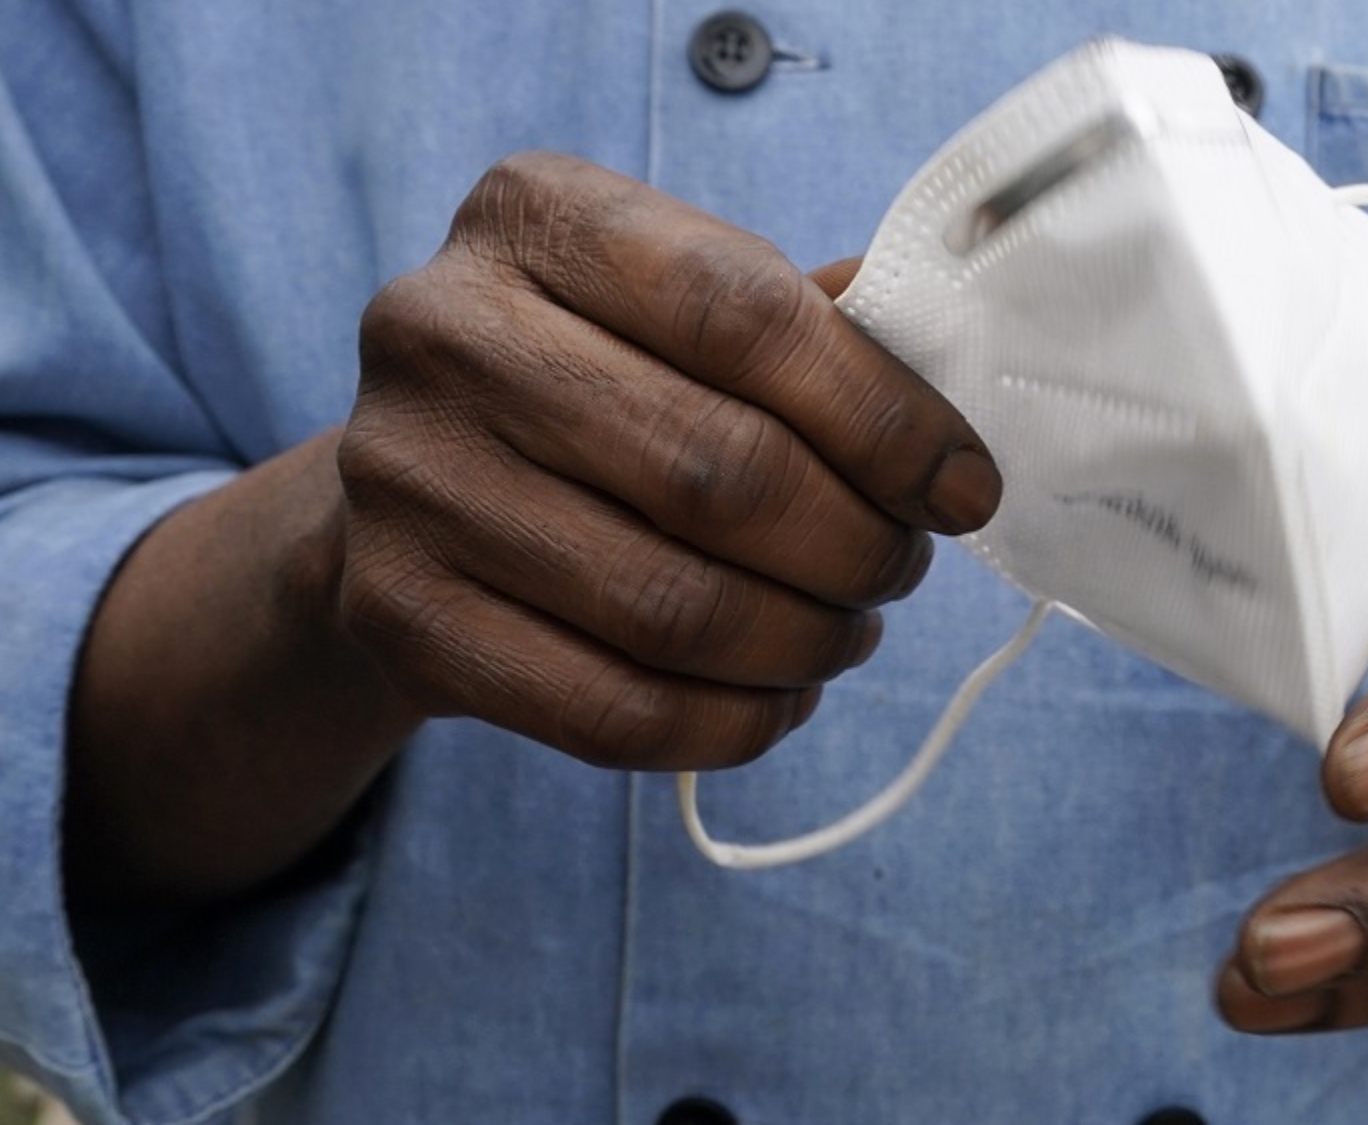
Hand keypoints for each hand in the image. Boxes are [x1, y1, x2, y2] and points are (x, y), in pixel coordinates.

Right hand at [339, 152, 998, 769]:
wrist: (412, 480)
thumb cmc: (591, 376)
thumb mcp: (675, 306)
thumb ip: (804, 329)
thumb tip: (947, 383)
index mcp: (537, 215)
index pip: (745, 315)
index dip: (885, 419)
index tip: (965, 488)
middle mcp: (442, 331)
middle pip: (720, 473)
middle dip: (857, 545)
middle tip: (901, 569)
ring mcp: (404, 477)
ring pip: (675, 609)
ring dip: (806, 642)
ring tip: (847, 632)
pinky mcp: (398, 614)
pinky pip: (612, 710)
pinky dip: (732, 723)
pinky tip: (779, 699)